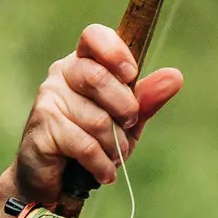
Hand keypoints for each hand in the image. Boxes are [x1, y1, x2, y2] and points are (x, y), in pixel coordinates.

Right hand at [16, 24, 184, 203]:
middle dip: (124, 110)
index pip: (94, 36)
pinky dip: (101, 164)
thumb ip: (146, 99)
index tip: (131, 74)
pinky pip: (85, 145)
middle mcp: (62, 74)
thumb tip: (175, 77)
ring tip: (110, 156)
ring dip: (113, 146)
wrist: (56, 181)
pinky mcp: (43, 127)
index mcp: (84, 62)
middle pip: (98, 77)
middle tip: (127, 127)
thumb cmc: (93, 143)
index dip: (115, 52)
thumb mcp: (126, 121)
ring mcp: (49, 98)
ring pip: (96, 119)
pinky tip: (102, 172)